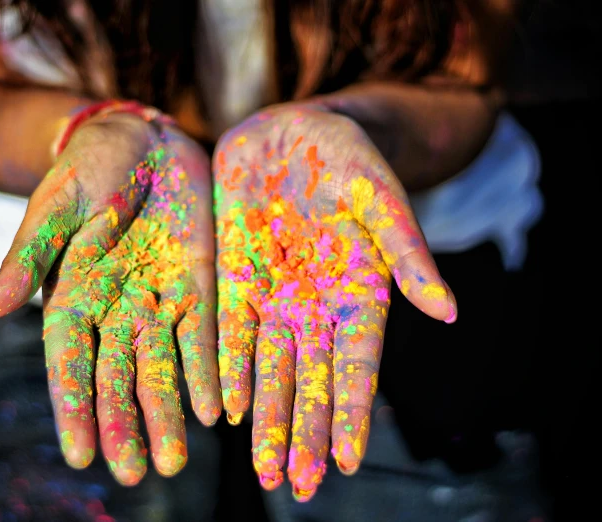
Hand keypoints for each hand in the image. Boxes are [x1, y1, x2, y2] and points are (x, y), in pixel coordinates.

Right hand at [0, 113, 221, 484]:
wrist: (144, 139)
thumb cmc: (89, 167)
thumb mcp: (56, 205)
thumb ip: (29, 257)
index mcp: (71, 295)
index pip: (69, 362)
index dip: (74, 406)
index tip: (81, 454)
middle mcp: (114, 309)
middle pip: (116, 376)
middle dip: (123, 423)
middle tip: (131, 474)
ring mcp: (158, 300)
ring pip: (162, 366)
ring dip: (168, 413)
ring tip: (174, 462)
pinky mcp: (198, 286)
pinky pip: (205, 335)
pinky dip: (210, 371)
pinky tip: (218, 410)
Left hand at [213, 105, 456, 499]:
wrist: (287, 131)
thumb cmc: (345, 157)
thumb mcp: (378, 197)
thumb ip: (406, 251)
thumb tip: (449, 311)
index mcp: (357, 290)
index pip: (357, 364)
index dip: (351, 411)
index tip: (347, 461)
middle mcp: (315, 305)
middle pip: (312, 380)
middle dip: (305, 432)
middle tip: (298, 486)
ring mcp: (273, 296)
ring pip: (271, 369)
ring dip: (268, 418)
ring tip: (265, 471)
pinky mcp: (234, 279)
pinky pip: (232, 333)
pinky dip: (231, 371)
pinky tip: (228, 410)